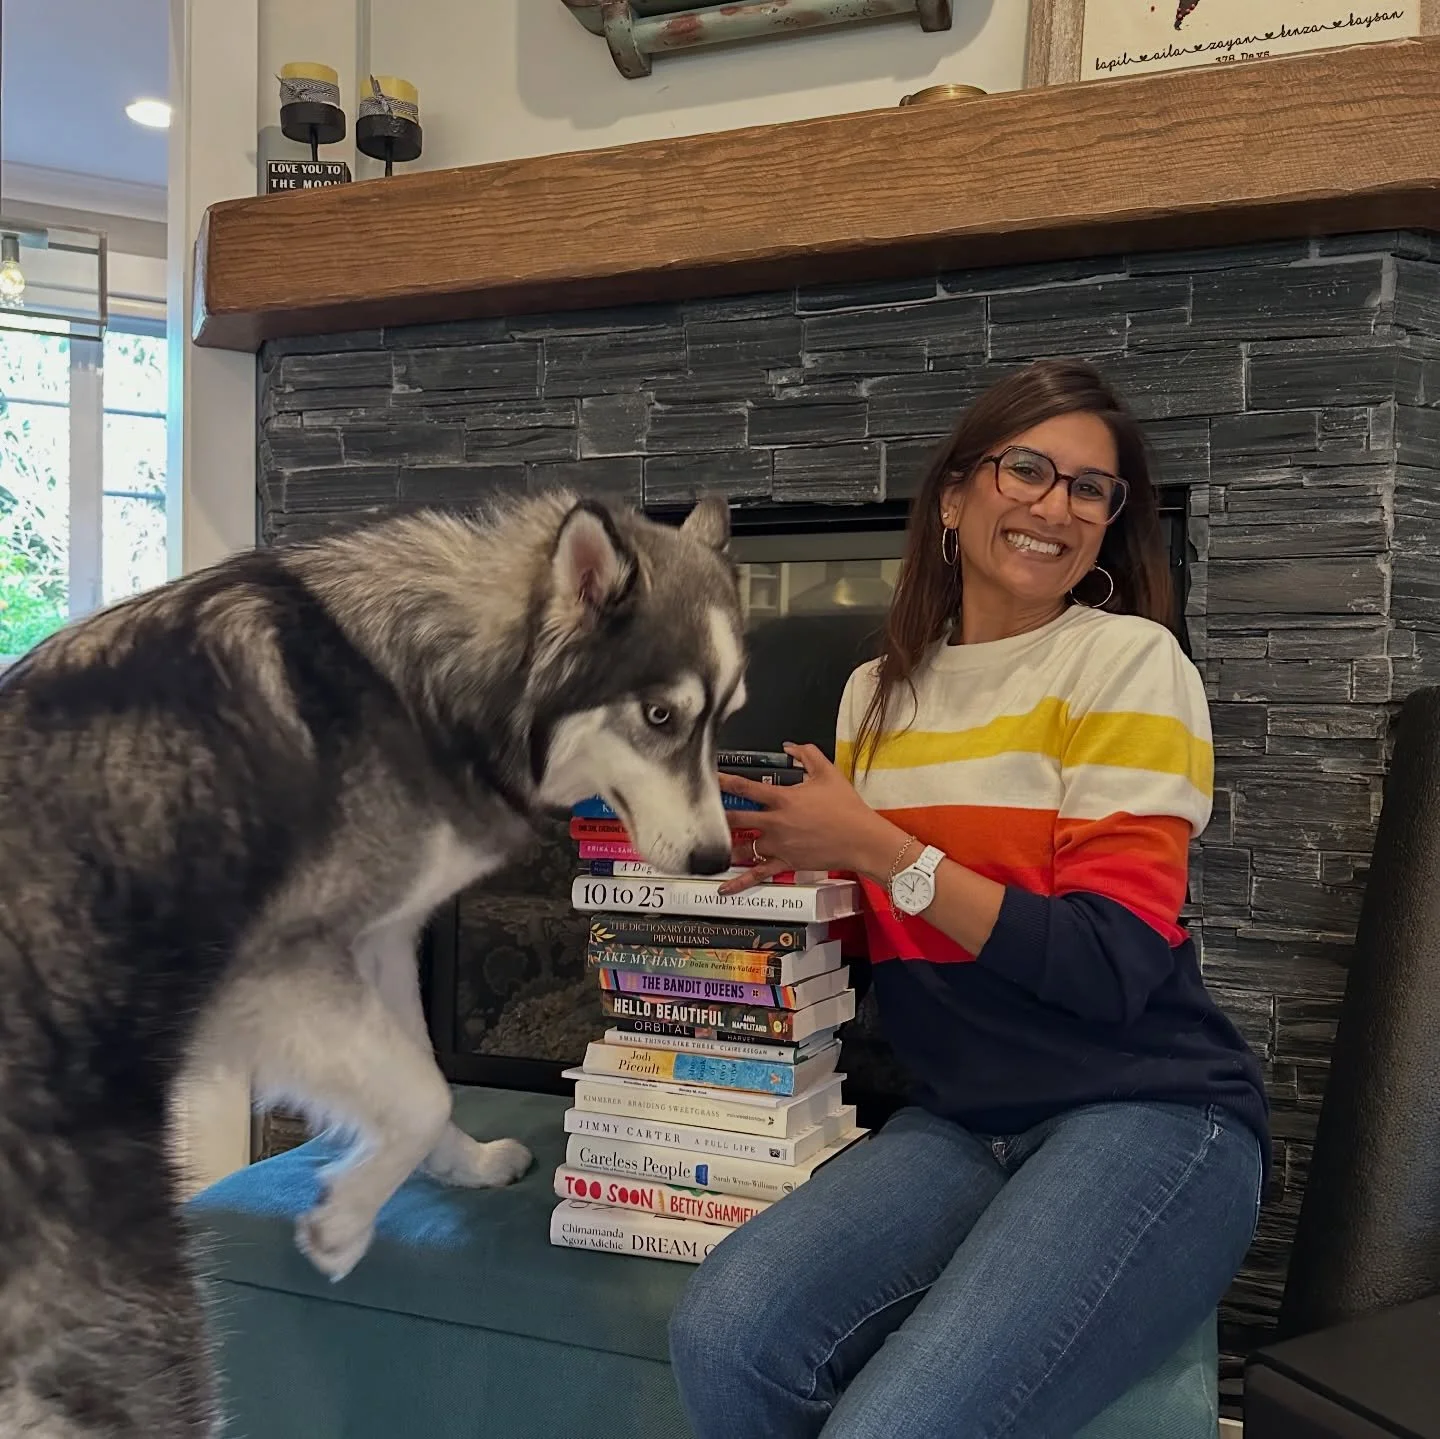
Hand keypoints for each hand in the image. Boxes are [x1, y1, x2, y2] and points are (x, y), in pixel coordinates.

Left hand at [716, 743, 905, 894]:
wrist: (862, 839)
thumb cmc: (847, 808)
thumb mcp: (828, 773)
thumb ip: (807, 754)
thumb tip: (790, 747)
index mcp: (784, 799)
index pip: (746, 788)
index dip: (724, 782)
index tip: (709, 779)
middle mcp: (776, 823)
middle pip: (737, 818)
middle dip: (717, 816)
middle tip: (699, 814)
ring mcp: (779, 845)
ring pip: (744, 846)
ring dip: (727, 846)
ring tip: (709, 845)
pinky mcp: (785, 862)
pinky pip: (758, 874)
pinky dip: (740, 882)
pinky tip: (724, 887)